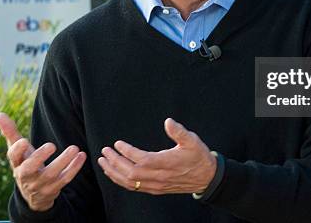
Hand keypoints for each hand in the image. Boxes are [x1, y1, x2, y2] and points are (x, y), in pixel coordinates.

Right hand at [0, 112, 86, 210]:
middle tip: (52, 145)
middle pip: (29, 168)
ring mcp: (40, 184)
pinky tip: (82, 156)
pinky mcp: (54, 189)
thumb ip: (10, 133)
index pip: (13, 157)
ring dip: (63, 161)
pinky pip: (65, 179)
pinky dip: (74, 168)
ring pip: (51, 174)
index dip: (17, 150)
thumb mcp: (18, 151)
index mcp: (17, 163)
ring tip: (75, 148)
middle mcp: (26, 175)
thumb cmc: (25, 164)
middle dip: (39, 157)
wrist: (33, 194)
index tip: (24, 141)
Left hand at [97, 118, 216, 194]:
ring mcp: (156, 185)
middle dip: (114, 162)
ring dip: (114, 172)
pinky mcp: (155, 189)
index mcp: (166, 163)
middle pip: (131, 172)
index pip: (141, 159)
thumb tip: (168, 121)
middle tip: (104, 151)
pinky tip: (114, 173)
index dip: (127, 152)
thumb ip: (179, 132)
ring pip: (129, 183)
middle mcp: (159, 177)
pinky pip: (134, 188)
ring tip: (103, 162)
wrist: (206, 178)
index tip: (117, 143)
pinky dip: (120, 180)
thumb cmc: (198, 157)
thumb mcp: (192, 141)